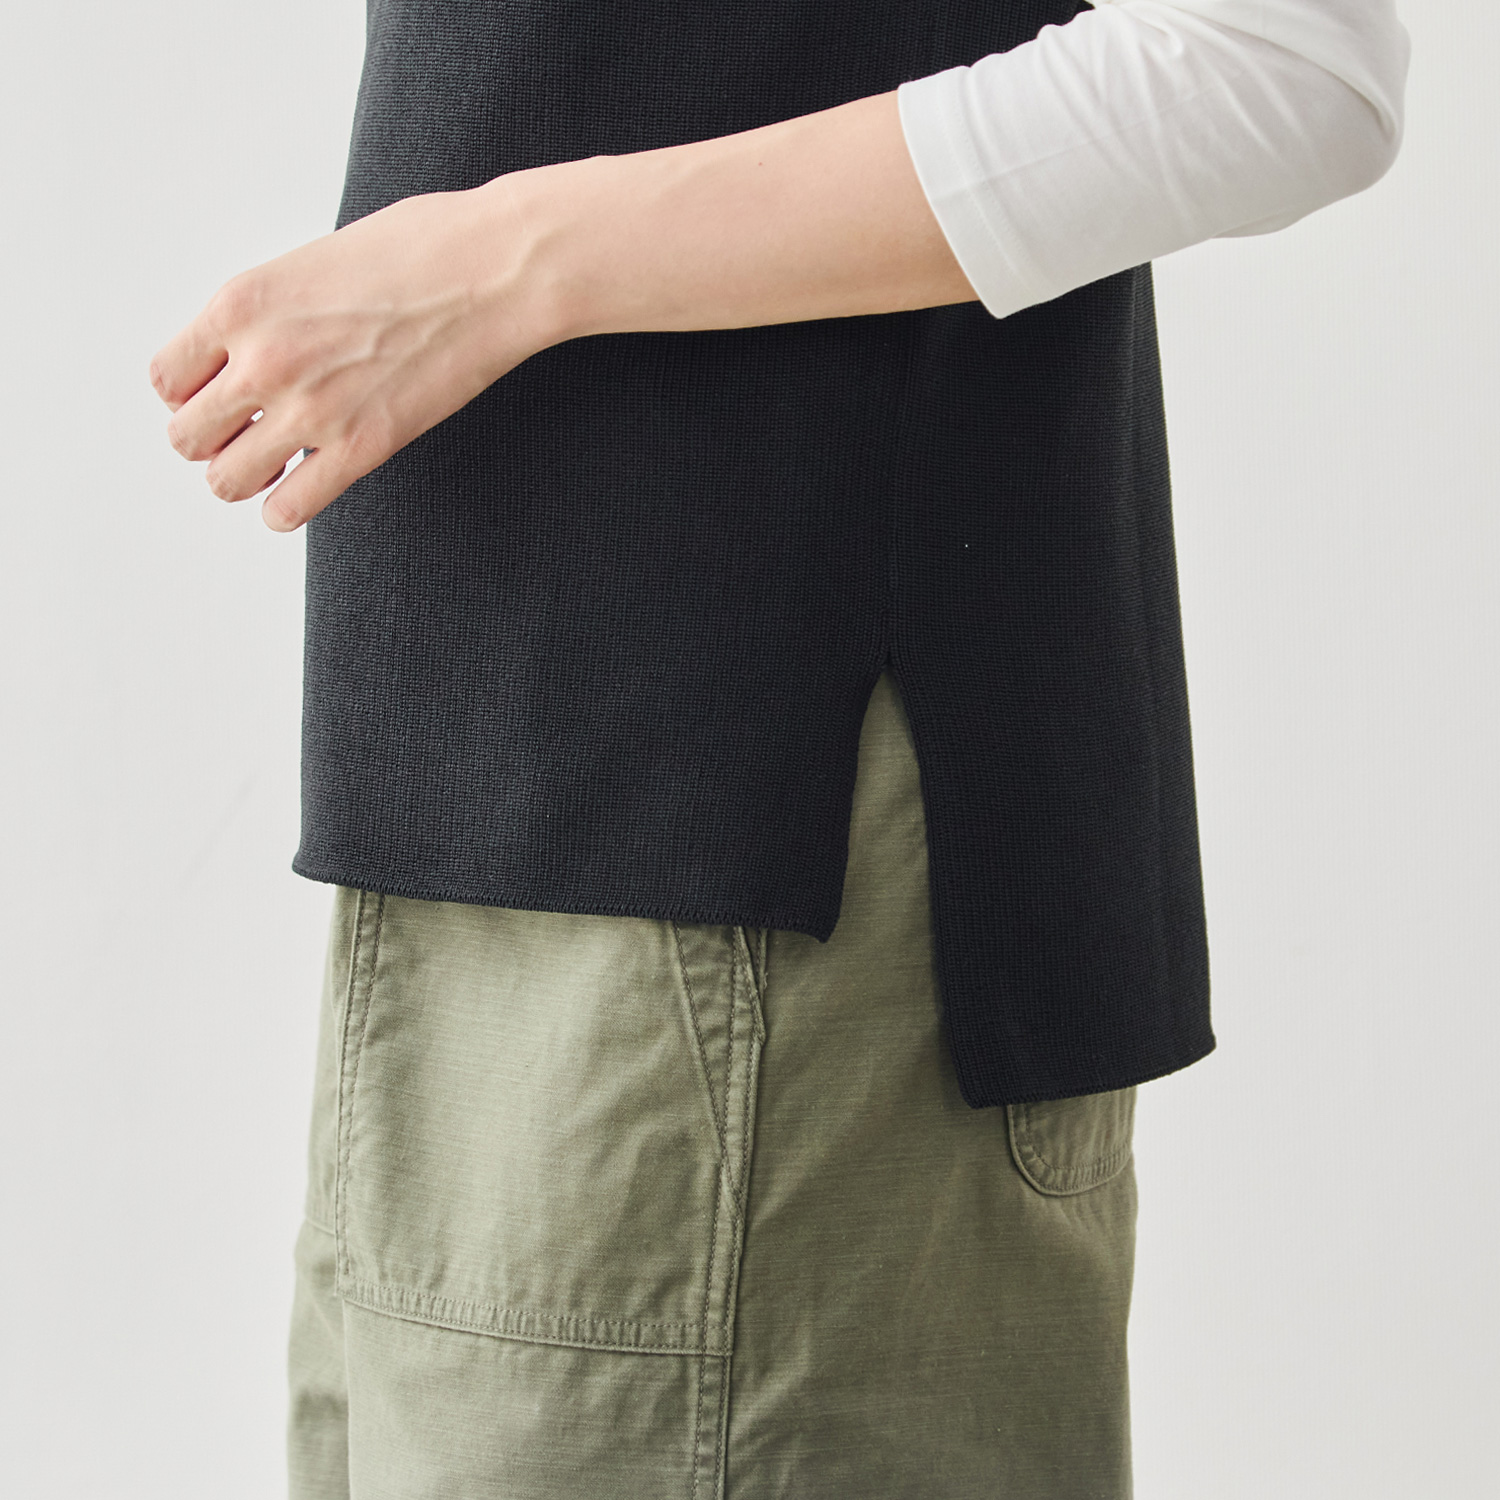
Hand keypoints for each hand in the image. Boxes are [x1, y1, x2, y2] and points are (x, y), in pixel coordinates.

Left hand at [149, 177, 559, 530]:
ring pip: (226, 482)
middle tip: (248, 433)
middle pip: (187, 438)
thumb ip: (270, 311)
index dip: (191, 394)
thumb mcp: (312, 260)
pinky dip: (285, 510)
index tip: (223, 395)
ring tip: (275, 464)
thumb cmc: (420, 248)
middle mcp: (263, 360)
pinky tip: (305, 487)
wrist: (492, 270)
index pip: (168, 379)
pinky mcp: (362, 447)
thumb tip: (254, 349)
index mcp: (242, 303)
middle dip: (213, 440)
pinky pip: (288, 510)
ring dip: (246, 478)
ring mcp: (311, 409)